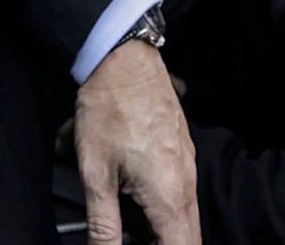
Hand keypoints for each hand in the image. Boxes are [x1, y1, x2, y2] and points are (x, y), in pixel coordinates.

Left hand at [74, 40, 197, 244]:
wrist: (125, 58)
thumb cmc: (109, 110)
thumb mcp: (96, 173)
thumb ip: (103, 225)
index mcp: (170, 197)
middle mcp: (187, 183)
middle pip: (188, 237)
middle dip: (163, 244)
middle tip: (134, 239)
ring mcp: (187, 164)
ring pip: (185, 215)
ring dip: (161, 227)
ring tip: (130, 223)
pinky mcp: (181, 149)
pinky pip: (180, 190)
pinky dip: (162, 204)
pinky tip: (132, 191)